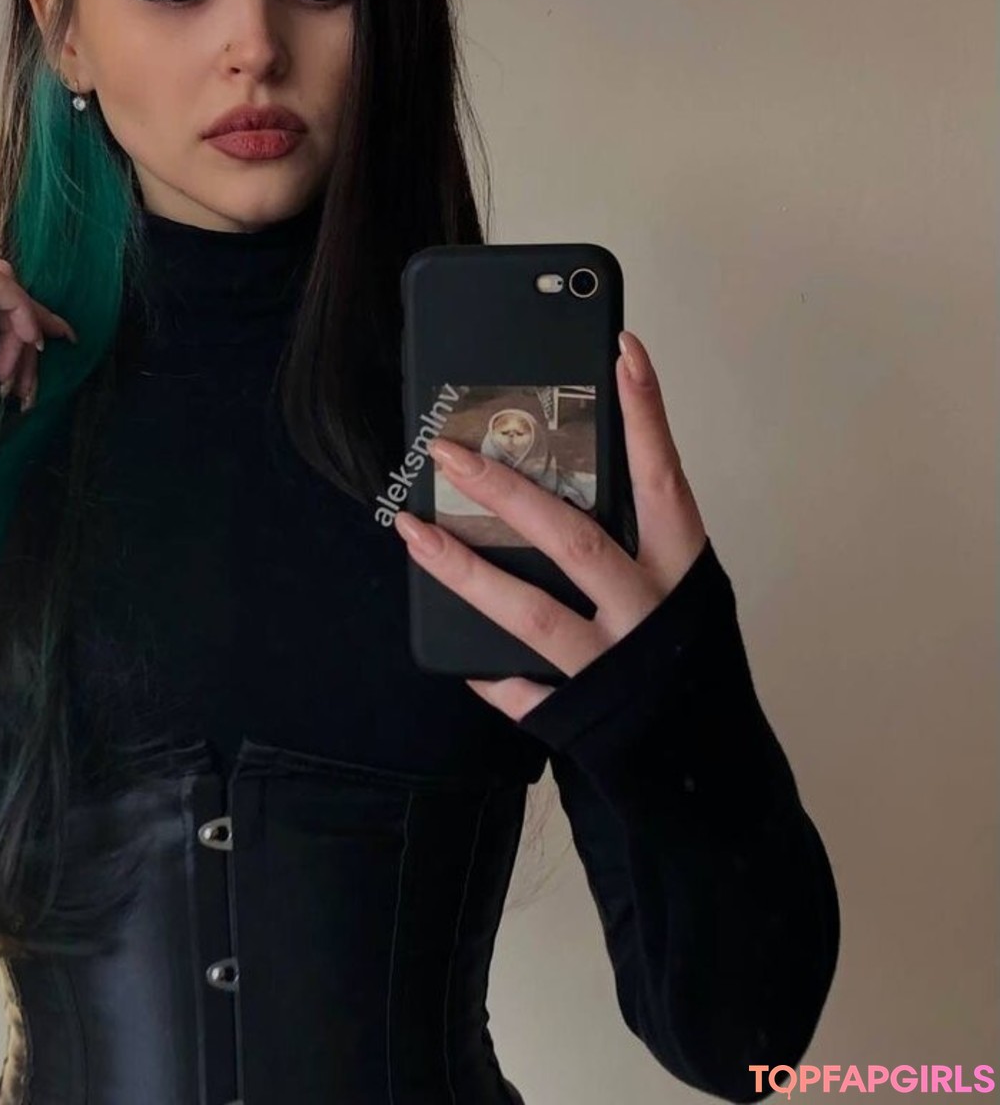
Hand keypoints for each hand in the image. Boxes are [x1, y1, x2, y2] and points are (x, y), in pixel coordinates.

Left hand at [393, 331, 708, 721]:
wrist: (712, 775)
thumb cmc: (692, 665)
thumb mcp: (684, 591)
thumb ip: (637, 543)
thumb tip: (566, 478)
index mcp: (684, 572)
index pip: (663, 477)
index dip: (646, 414)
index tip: (623, 349)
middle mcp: (649, 615)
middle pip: (573, 538)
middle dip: (506, 491)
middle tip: (449, 449)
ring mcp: (613, 669)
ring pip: (530, 614)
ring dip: (464, 569)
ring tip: (413, 530)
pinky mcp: (582, 719)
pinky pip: (521, 692)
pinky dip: (486, 672)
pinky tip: (451, 651)